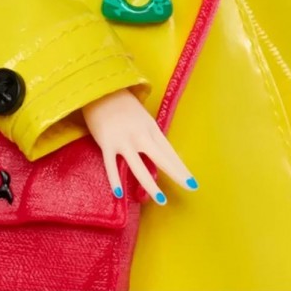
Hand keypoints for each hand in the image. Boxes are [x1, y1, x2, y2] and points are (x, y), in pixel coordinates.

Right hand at [81, 88, 197, 203]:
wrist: (99, 90)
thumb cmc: (121, 104)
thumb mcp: (141, 117)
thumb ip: (147, 134)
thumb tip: (155, 154)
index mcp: (150, 127)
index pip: (168, 151)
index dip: (180, 167)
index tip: (191, 182)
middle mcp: (140, 134)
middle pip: (161, 157)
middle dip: (177, 173)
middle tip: (189, 188)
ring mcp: (123, 139)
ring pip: (138, 166)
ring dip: (151, 185)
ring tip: (161, 200)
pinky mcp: (107, 143)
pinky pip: (111, 165)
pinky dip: (115, 179)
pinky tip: (119, 193)